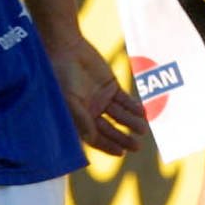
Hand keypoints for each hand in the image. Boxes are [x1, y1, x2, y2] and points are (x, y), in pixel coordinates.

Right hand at [48, 36, 147, 155]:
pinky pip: (124, 99)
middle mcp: (91, 112)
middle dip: (123, 138)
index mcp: (78, 119)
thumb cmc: (62, 78)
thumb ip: (81, 119)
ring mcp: (102, 99)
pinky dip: (133, 106)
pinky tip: (142, 113)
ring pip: (120, 115)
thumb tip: (92, 139)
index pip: (95, 138)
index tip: (121, 153)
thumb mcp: (69, 101)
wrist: (67, 51)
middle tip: (137, 146)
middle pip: (110, 129)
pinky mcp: (111, 86)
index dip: (108, 146)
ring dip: (131, 123)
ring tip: (143, 130)